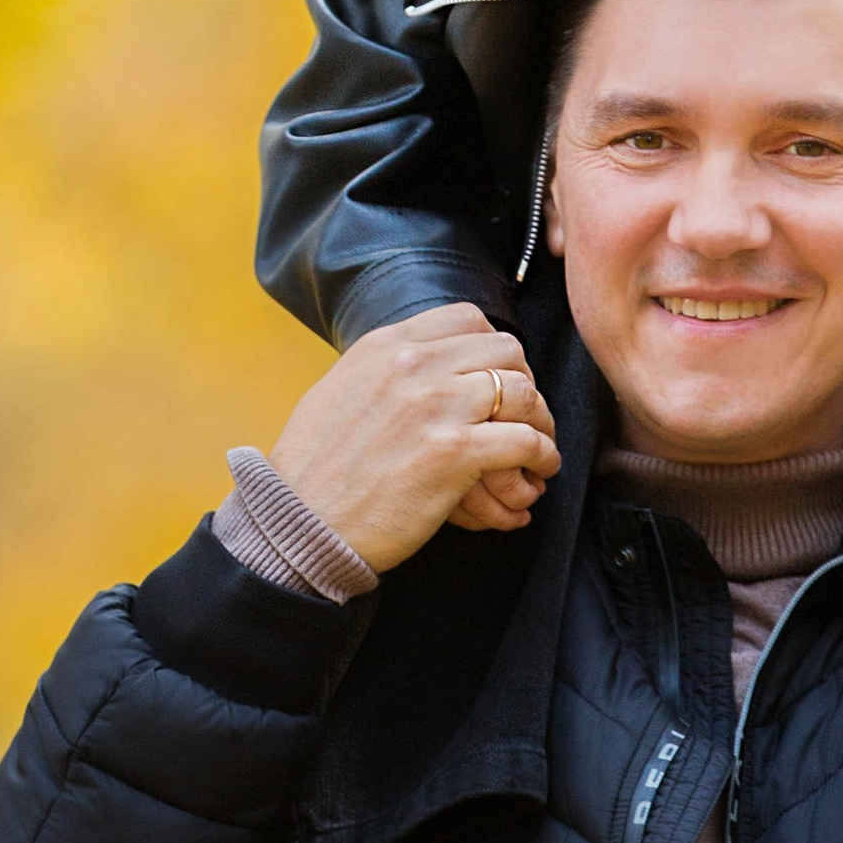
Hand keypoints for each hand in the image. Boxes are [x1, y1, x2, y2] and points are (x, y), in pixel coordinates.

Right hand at [270, 303, 559, 570]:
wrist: (300, 523)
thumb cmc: (314, 469)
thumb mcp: (338, 390)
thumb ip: (382, 369)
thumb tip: (415, 362)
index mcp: (386, 347)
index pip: (466, 319)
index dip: (492, 347)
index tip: (496, 376)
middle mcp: (413, 367)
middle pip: (504, 349)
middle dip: (522, 380)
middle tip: (523, 413)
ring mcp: (435, 407)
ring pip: (522, 390)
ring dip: (540, 418)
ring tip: (539, 443)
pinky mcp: (454, 453)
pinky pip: (525, 439)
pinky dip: (542, 453)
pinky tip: (539, 467)